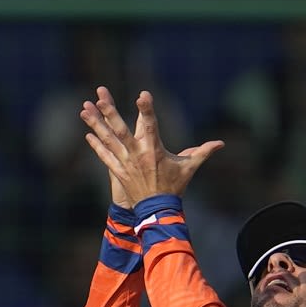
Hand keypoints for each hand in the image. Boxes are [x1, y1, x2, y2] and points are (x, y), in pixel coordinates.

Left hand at [81, 86, 222, 202]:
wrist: (158, 211)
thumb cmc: (174, 186)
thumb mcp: (189, 167)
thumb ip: (203, 152)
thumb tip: (221, 143)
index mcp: (154, 150)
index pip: (150, 125)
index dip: (146, 110)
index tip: (142, 95)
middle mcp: (137, 154)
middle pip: (120, 129)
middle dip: (109, 111)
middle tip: (100, 95)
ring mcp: (125, 163)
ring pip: (108, 140)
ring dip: (95, 123)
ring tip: (84, 108)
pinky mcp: (118, 172)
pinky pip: (105, 156)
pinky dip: (96, 146)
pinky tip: (88, 134)